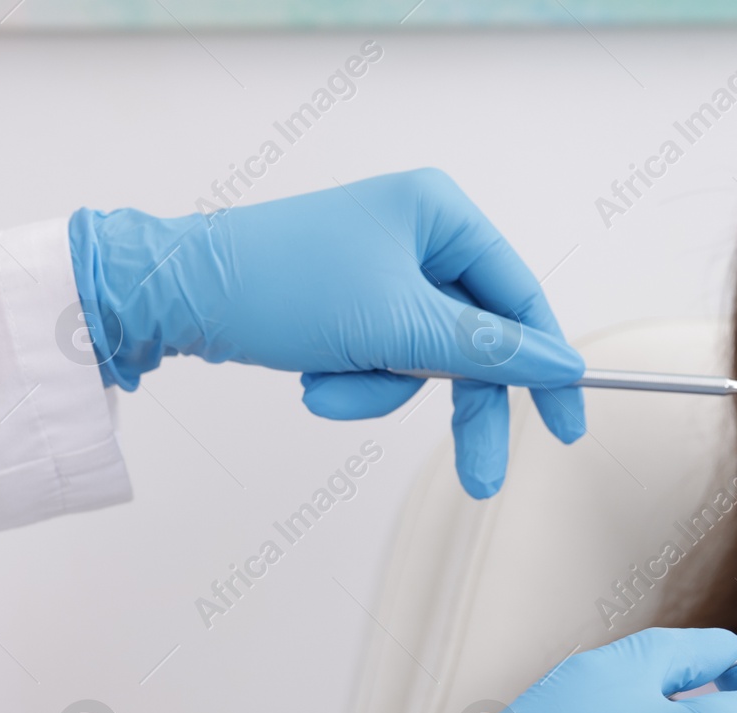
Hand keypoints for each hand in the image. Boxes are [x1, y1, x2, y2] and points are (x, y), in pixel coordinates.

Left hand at [68, 168, 584, 497]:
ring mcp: (383, 270)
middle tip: (481, 475)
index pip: (520, 297)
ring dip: (383, 388)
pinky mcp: (351, 304)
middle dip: (459, 405)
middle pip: (476, 339)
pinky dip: (355, 382)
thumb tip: (562, 364)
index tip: (565, 424)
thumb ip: (490, 350)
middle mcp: (418, 233)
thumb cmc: (278, 286)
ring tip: (330, 387)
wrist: (170, 297)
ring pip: (427, 358)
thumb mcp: (398, 325)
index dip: (545, 365)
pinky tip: (312, 377)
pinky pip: (386, 360)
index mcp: (440, 213)